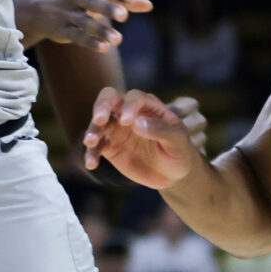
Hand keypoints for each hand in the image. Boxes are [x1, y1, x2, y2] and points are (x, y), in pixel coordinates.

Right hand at [15, 0, 148, 49]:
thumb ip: (122, 0)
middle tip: (124, 16)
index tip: (131, 0)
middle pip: (92, 2)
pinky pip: (76, 36)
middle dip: (107, 8)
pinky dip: (90, 42)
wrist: (36, 10)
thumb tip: (149, 5)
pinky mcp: (61, 30)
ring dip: (101, 30)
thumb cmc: (76, 1)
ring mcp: (66, 14)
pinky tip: (105, 48)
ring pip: (84, 22)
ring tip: (118, 40)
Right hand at [82, 86, 203, 188]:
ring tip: (91, 142)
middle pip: (109, 98)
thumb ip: (160, 130)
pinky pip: (96, 147)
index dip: (129, 106)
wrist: (174, 174)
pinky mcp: (110, 147)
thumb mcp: (178, 140)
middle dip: (102, 106)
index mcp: (149, 106)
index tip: (127, 122)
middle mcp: (130, 113)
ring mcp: (118, 130)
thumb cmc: (179, 151)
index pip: (134, 97)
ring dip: (92, 130)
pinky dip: (91, 153)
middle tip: (99, 119)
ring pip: (98, 123)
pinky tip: (91, 164)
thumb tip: (137, 123)